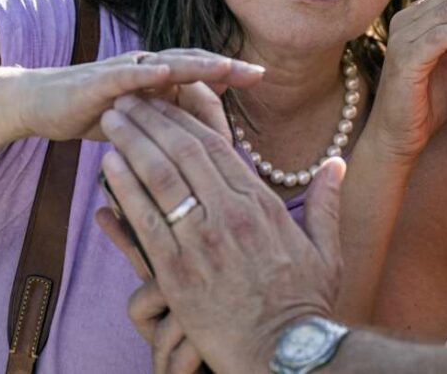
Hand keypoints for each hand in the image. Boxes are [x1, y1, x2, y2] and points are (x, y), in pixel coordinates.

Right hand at [18, 49, 262, 141]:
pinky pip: (124, 76)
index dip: (231, 73)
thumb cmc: (93, 112)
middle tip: (258, 72)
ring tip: (226, 66)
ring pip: (165, 65)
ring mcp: (122, 72)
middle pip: (193, 64)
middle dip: (227, 67)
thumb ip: (170, 115)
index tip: (263, 77)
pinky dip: (145, 73)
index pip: (201, 73)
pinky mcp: (97, 82)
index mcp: (158, 78)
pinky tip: (165, 73)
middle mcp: (145, 68)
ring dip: (197, 65)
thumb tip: (206, 120)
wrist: (40, 106)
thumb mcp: (140, 117)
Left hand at [96, 95, 344, 373]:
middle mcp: (230, 215)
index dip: (187, 118)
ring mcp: (201, 243)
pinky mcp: (177, 273)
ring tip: (112, 119)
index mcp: (261, 205)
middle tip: (128, 97)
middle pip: (183, 152)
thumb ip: (326, 201)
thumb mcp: (326, 248)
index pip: (217, 147)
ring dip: (132, 143)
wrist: (283, 354)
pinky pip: (146, 220)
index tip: (168, 100)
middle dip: (152, 119)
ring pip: (160, 178)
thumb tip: (336, 162)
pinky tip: (109, 166)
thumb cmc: (304, 303)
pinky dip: (125, 188)